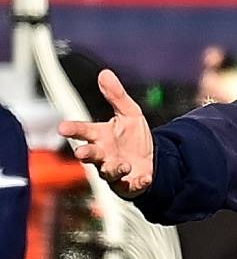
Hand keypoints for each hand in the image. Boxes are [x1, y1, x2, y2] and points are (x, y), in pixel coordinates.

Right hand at [58, 69, 154, 197]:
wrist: (153, 159)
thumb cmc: (133, 137)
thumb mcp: (130, 113)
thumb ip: (117, 96)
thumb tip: (105, 73)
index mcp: (100, 136)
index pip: (83, 131)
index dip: (72, 129)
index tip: (62, 128)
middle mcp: (103, 154)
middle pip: (90, 155)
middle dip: (85, 154)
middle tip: (81, 153)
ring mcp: (114, 171)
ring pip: (107, 172)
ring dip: (114, 169)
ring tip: (124, 164)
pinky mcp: (128, 184)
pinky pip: (130, 186)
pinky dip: (137, 182)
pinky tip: (145, 177)